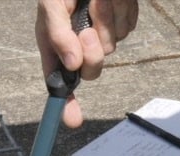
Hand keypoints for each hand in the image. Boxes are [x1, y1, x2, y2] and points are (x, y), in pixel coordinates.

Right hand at [36, 0, 138, 127]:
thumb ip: (57, 34)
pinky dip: (121, 8)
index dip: (66, 104)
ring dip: (106, 18)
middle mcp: (79, 43)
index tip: (72, 121)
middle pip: (91, 69)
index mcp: (56, 44)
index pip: (59, 82)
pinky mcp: (123, 20)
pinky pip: (127, 24)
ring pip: (112, 44)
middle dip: (91, 51)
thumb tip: (72, 65)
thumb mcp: (52, 4)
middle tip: (87, 31)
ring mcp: (104, 33)